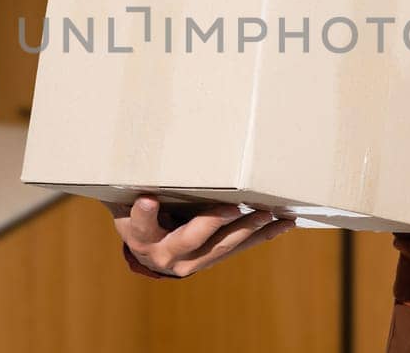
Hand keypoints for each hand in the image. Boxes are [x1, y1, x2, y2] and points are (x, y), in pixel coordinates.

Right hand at [106, 196, 294, 276]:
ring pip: (221, 247)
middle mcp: (166, 254)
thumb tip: (138, 148)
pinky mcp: (211, 260)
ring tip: (266, 215)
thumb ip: (134, 185)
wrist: (149, 253)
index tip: (147, 200)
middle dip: (212, 223)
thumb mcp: (127, 202)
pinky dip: (261, 236)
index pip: (141, 225)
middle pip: (190, 238)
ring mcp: (191, 261)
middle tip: (232, 208)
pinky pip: (238, 248)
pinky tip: (282, 225)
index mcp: (141, 236)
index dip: (144, 214)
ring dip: (246, 230)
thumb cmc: (139, 215)